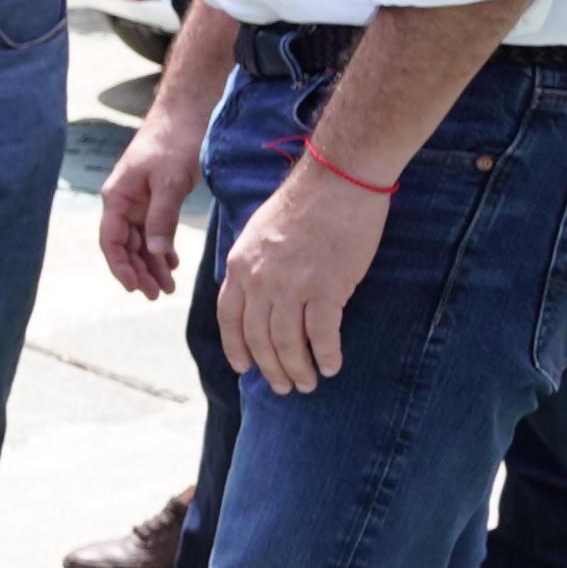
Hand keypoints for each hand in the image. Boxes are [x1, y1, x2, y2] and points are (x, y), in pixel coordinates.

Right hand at [100, 108, 203, 297]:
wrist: (187, 113)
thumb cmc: (174, 142)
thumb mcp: (170, 183)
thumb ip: (161, 219)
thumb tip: (155, 254)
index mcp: (118, 198)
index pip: (111, 241)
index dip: (121, 267)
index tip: (136, 288)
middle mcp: (123, 201)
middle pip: (125, 245)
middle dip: (139, 271)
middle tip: (158, 294)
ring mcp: (139, 199)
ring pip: (140, 240)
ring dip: (152, 263)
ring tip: (168, 285)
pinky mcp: (155, 196)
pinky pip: (153, 229)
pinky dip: (161, 248)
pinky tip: (172, 261)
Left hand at [218, 165, 386, 395]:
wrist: (336, 180)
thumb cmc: (303, 203)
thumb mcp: (259, 233)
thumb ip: (253, 265)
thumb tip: (256, 294)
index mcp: (239, 266)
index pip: (229, 318)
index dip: (236, 347)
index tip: (243, 367)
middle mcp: (260, 281)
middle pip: (258, 338)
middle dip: (270, 368)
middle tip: (283, 387)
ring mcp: (292, 286)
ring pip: (287, 342)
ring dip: (297, 369)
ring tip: (307, 384)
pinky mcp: (327, 288)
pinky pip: (322, 334)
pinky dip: (326, 355)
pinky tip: (332, 366)